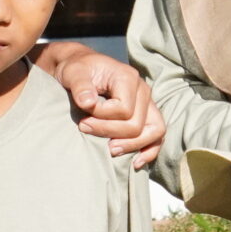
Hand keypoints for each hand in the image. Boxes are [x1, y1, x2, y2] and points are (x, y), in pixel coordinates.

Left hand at [39, 43, 166, 165]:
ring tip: (110, 151)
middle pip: (137, 124)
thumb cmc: (78, 70)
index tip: (83, 114)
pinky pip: (157, 136)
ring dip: (132, 145)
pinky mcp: (146, 115)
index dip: (102, 118)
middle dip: (110, 132)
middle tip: (85, 129)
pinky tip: (135, 162)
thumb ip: (80, 85)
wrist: (82, 69)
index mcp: (128, 77)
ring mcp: (147, 104)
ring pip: (154, 132)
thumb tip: (88, 102)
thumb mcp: (73, 72)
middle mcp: (143, 90)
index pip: (124, 110)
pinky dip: (149, 151)